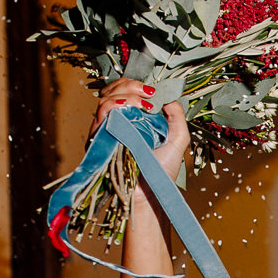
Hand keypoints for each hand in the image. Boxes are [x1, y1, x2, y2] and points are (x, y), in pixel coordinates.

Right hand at [91, 79, 189, 200]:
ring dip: (125, 94)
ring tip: (142, 103)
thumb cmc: (162, 171)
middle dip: (130, 85)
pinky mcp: (99, 138)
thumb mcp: (178, 140)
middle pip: (114, 91)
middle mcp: (118, 123)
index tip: (152, 90)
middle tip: (147, 92)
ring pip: (106, 98)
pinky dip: (114, 105)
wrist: (150, 193)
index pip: (126, 92)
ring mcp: (107, 129)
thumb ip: (177, 117)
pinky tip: (128, 107)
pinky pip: (101, 113)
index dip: (135, 85)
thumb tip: (168, 97)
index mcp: (134, 121)